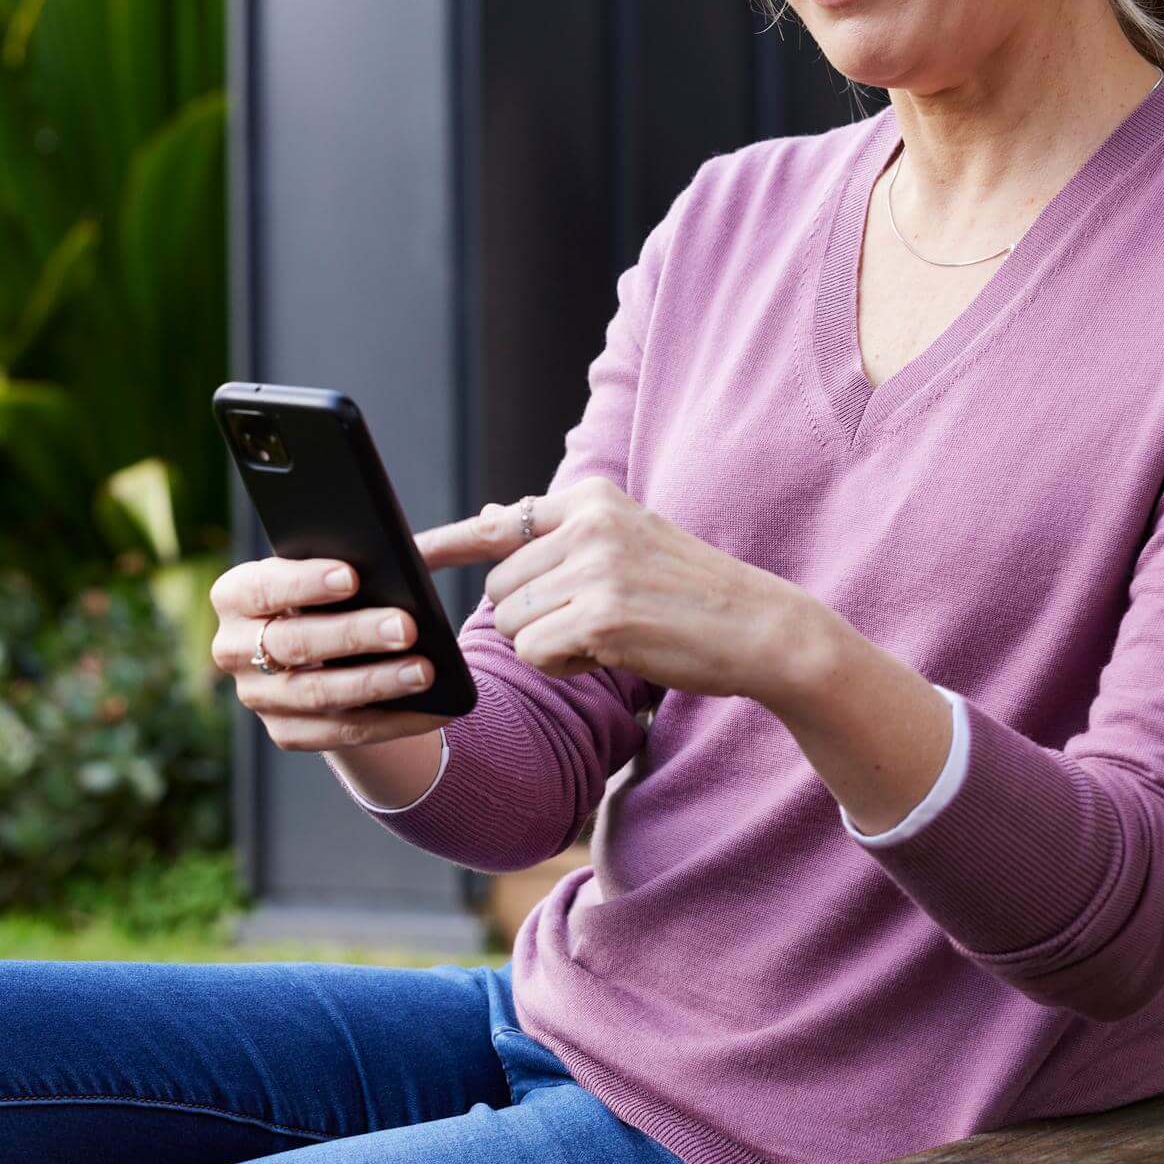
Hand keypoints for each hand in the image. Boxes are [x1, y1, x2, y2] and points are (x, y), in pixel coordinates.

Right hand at [209, 553, 445, 754]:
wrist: (323, 650)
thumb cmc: (334, 595)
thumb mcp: (339, 566)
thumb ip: (371, 553)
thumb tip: (410, 558)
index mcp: (236, 595)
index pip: (264, 587)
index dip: (305, 583)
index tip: (351, 576)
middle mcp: (233, 648)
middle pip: (294, 643)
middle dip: (354, 635)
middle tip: (407, 626)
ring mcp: (257, 696)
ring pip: (317, 693)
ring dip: (376, 683)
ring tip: (425, 670)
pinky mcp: (285, 732)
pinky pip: (340, 732)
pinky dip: (391, 722)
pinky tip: (431, 710)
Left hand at [411, 476, 799, 702]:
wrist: (759, 627)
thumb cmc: (690, 591)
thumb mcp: (627, 542)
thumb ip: (556, 534)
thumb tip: (489, 515)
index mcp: (594, 498)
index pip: (499, 523)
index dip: (445, 544)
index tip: (404, 551)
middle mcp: (590, 525)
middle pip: (499, 585)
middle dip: (531, 614)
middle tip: (593, 618)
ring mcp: (595, 569)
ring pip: (513, 622)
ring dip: (549, 642)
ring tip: (610, 632)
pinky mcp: (600, 617)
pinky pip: (536, 652)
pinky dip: (564, 664)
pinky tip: (610, 653)